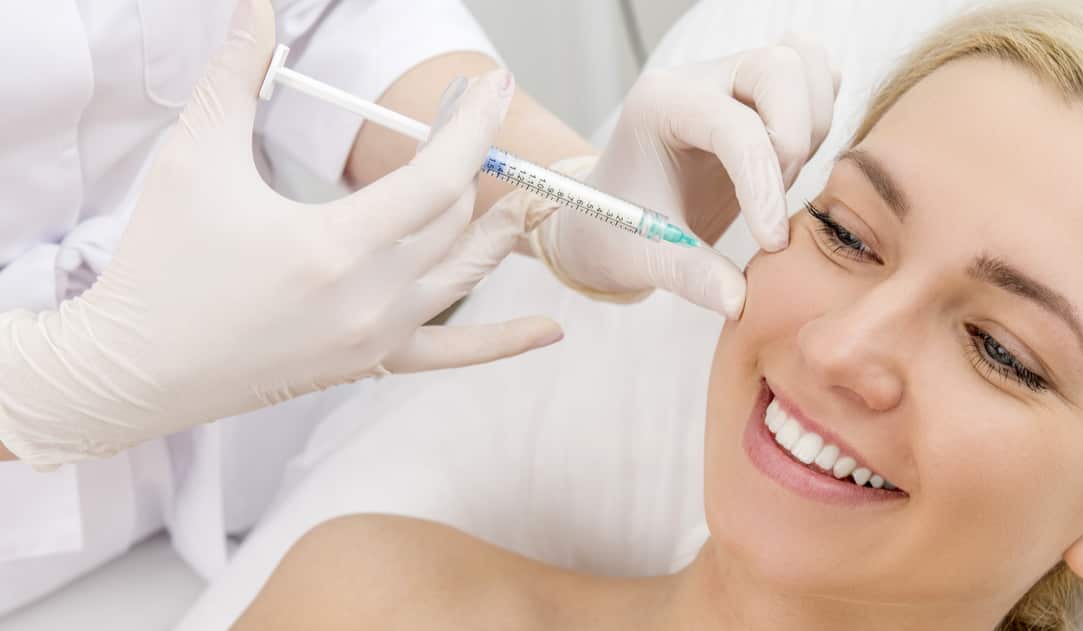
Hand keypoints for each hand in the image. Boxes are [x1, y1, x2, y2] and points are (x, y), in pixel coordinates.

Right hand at [0, 0, 558, 465]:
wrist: (130, 371)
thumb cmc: (159, 265)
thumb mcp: (193, 158)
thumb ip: (234, 76)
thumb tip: (257, 8)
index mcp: (336, 248)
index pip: (438, 178)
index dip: (472, 126)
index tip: (491, 86)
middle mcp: (371, 300)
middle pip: (455, 220)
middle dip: (478, 160)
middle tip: (482, 115)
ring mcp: (375, 339)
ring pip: (464, 276)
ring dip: (497, 230)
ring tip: (523, 188)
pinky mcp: (368, 365)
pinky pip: (453, 354)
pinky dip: (503, 342)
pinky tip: (549, 328)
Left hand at [536, 37, 839, 316]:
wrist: (610, 217)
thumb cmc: (618, 231)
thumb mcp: (644, 259)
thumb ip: (690, 276)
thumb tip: (738, 300)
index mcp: (660, 105)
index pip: (735, 127)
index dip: (764, 186)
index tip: (772, 244)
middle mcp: (700, 78)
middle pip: (781, 68)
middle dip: (794, 140)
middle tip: (776, 198)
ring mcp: (732, 77)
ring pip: (806, 64)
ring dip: (811, 126)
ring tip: (782, 180)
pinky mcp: (759, 91)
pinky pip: (815, 77)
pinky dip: (819, 116)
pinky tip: (792, 163)